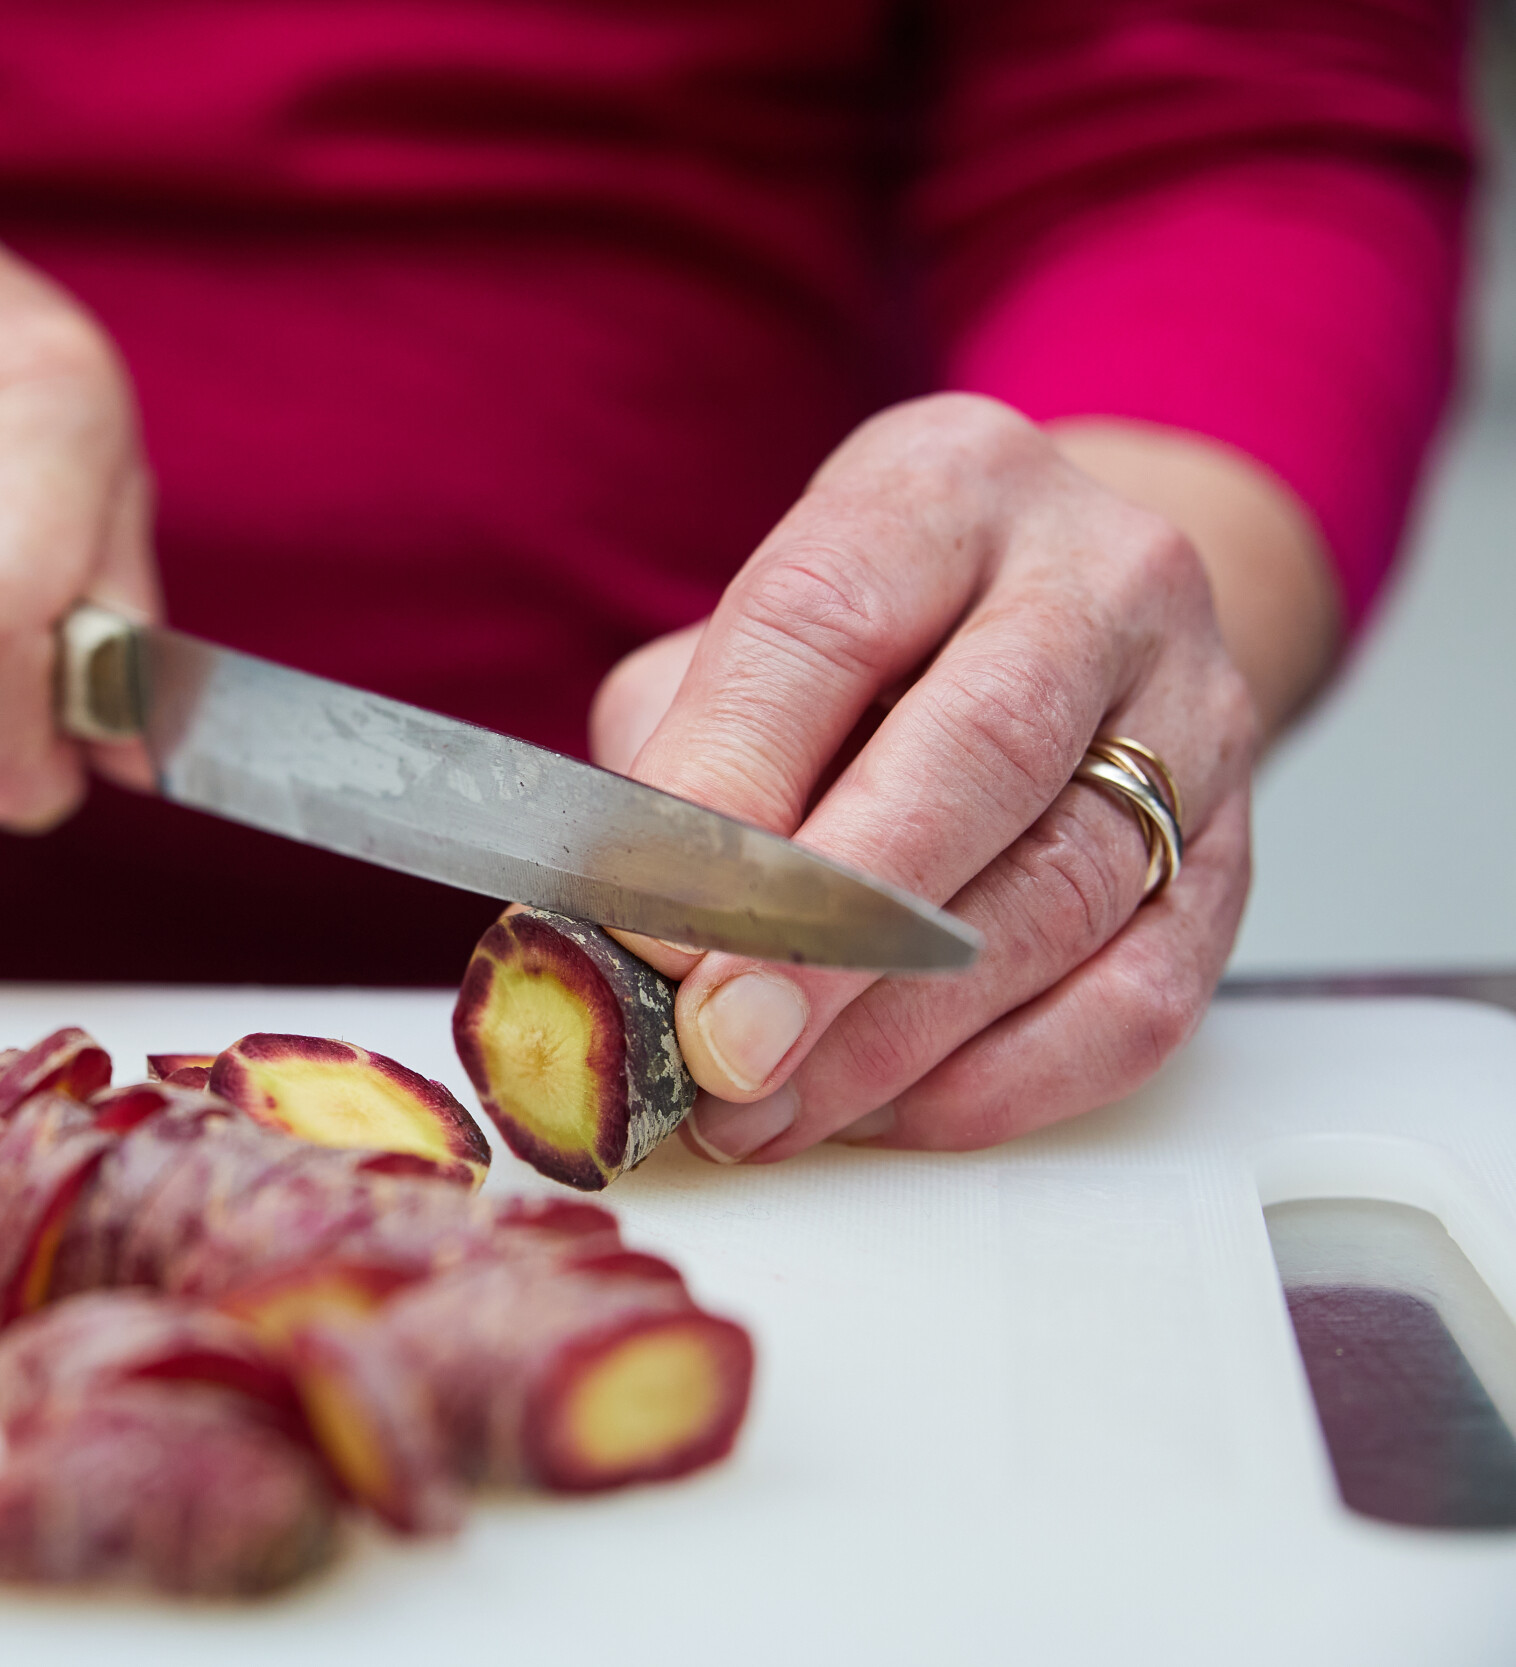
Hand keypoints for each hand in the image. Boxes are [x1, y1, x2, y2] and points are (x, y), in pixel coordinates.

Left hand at [590, 394, 1295, 1158]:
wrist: (1078, 618)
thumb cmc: (872, 647)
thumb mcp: (748, 642)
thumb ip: (681, 759)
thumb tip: (616, 932)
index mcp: (941, 489)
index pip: (824, 624)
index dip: (731, 787)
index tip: (649, 927)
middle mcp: (1096, 578)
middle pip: (972, 756)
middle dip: (828, 931)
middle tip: (719, 1048)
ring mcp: (1193, 716)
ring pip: (1056, 896)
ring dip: (894, 1038)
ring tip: (764, 1110)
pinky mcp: (1235, 858)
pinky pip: (1136, 999)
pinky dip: (1000, 1081)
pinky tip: (888, 1111)